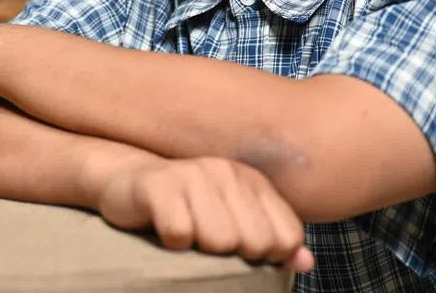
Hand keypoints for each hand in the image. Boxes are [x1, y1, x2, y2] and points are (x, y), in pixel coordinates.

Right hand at [97, 156, 313, 272]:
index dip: (269, 257)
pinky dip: (171, 244)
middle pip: (255, 244)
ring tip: (187, 232)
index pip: (287, 237)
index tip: (242, 251)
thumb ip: (273, 240)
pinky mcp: (159, 187)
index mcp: (252, 181)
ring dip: (200, 250)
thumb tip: (307, 263)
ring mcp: (193, 175)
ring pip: (219, 241)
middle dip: (233, 255)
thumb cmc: (187, 208)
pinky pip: (180, 236)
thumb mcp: (234, 220)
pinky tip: (163, 229)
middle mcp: (227, 172)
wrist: (128, 183)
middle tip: (207, 241)